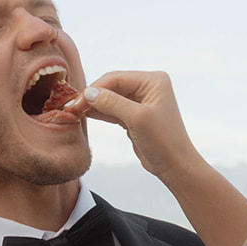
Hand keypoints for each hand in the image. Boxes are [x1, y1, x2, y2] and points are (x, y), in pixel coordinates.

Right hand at [72, 71, 207, 185]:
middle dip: (92, 96)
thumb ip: (112, 103)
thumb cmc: (163, 141)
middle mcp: (148, 86)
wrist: (175, 166)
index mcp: (153, 80)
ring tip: (74, 112)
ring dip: (93, 104)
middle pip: (111, 86)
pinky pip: (113, 109)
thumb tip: (88, 92)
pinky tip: (84, 115)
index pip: (116, 78)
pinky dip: (99, 112)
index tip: (76, 102)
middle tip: (71, 107)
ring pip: (110, 98)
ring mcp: (141, 101)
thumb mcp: (137, 119)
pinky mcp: (135, 115)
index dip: (94, 89)